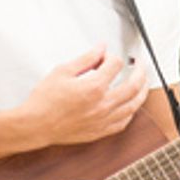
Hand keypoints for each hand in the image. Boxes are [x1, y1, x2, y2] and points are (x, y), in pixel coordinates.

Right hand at [18, 44, 148, 145]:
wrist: (35, 125)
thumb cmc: (44, 101)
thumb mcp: (63, 71)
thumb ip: (86, 58)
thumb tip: (101, 49)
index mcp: (94, 87)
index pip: (115, 65)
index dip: (112, 56)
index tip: (106, 56)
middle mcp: (103, 104)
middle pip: (134, 85)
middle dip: (141, 71)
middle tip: (140, 64)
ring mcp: (103, 119)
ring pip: (134, 105)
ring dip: (142, 91)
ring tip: (143, 82)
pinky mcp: (100, 131)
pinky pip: (124, 122)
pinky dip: (131, 111)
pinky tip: (130, 105)